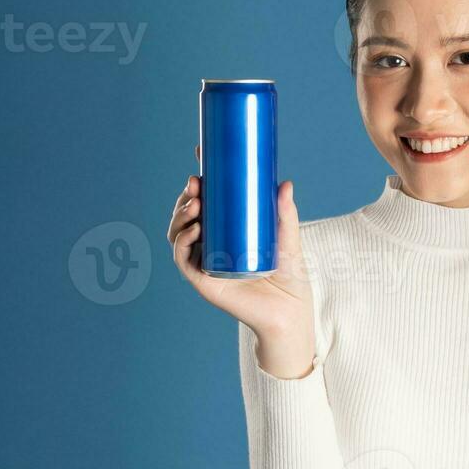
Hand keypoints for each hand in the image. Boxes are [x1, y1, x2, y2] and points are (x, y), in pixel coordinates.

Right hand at [169, 145, 315, 372]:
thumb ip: (285, 214)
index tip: (200, 155)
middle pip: (188, 215)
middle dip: (187, 195)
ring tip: (195, 204)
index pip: (207, 201)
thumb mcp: (287, 239)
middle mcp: (211, 245)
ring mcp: (205, 262)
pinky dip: (183, 242)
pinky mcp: (204, 281)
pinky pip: (184, 259)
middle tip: (196, 182)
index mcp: (226, 232)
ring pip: (179, 234)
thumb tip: (285, 183)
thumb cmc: (289, 278)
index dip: (199, 180)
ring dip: (181, 215)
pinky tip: (194, 229)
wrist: (289, 313)